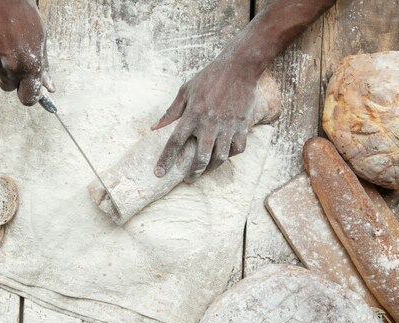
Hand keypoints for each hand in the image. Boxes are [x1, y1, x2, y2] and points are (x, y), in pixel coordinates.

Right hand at [0, 0, 54, 104]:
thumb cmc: (21, 10)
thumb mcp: (40, 38)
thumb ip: (42, 66)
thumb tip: (49, 87)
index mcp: (26, 65)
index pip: (28, 98)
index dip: (29, 95)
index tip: (31, 90)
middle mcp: (6, 66)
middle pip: (8, 86)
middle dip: (12, 77)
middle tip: (15, 56)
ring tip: (3, 36)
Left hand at [151, 60, 257, 182]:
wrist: (239, 67)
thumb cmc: (209, 78)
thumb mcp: (186, 91)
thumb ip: (171, 112)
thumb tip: (154, 128)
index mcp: (192, 115)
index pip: (175, 142)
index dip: (165, 160)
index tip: (159, 173)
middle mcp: (209, 123)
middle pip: (200, 158)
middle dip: (193, 173)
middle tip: (188, 180)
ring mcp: (228, 126)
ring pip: (220, 157)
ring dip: (210, 169)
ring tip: (204, 172)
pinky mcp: (243, 126)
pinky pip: (237, 149)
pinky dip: (230, 155)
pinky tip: (223, 155)